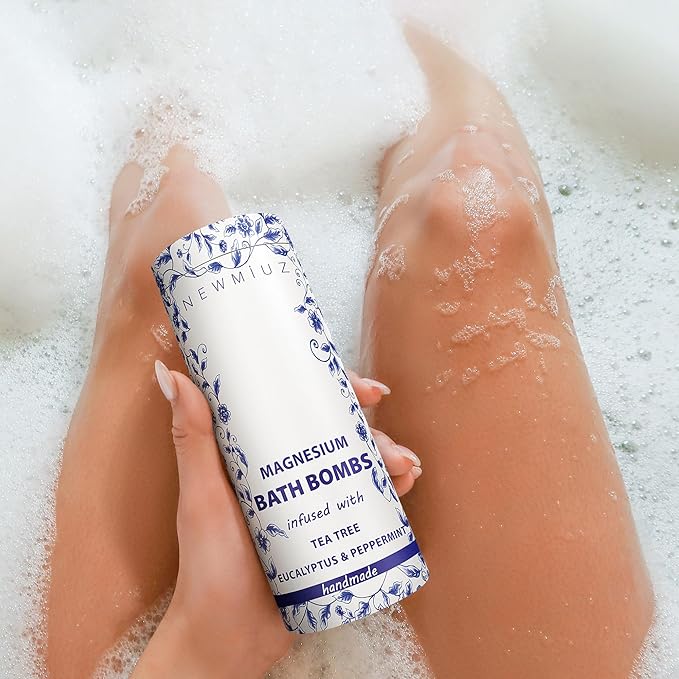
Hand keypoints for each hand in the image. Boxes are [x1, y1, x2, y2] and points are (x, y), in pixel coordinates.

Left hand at [131, 362, 422, 678]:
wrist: (230, 640)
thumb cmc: (208, 568)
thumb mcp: (202, 498)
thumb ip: (192, 441)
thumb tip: (175, 375)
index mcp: (256, 452)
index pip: (296, 405)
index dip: (332, 388)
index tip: (359, 387)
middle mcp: (287, 469)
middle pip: (335, 432)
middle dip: (370, 429)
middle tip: (388, 442)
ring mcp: (310, 500)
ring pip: (355, 464)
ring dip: (386, 457)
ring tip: (404, 467)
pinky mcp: (328, 530)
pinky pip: (364, 503)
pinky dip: (389, 491)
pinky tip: (405, 486)